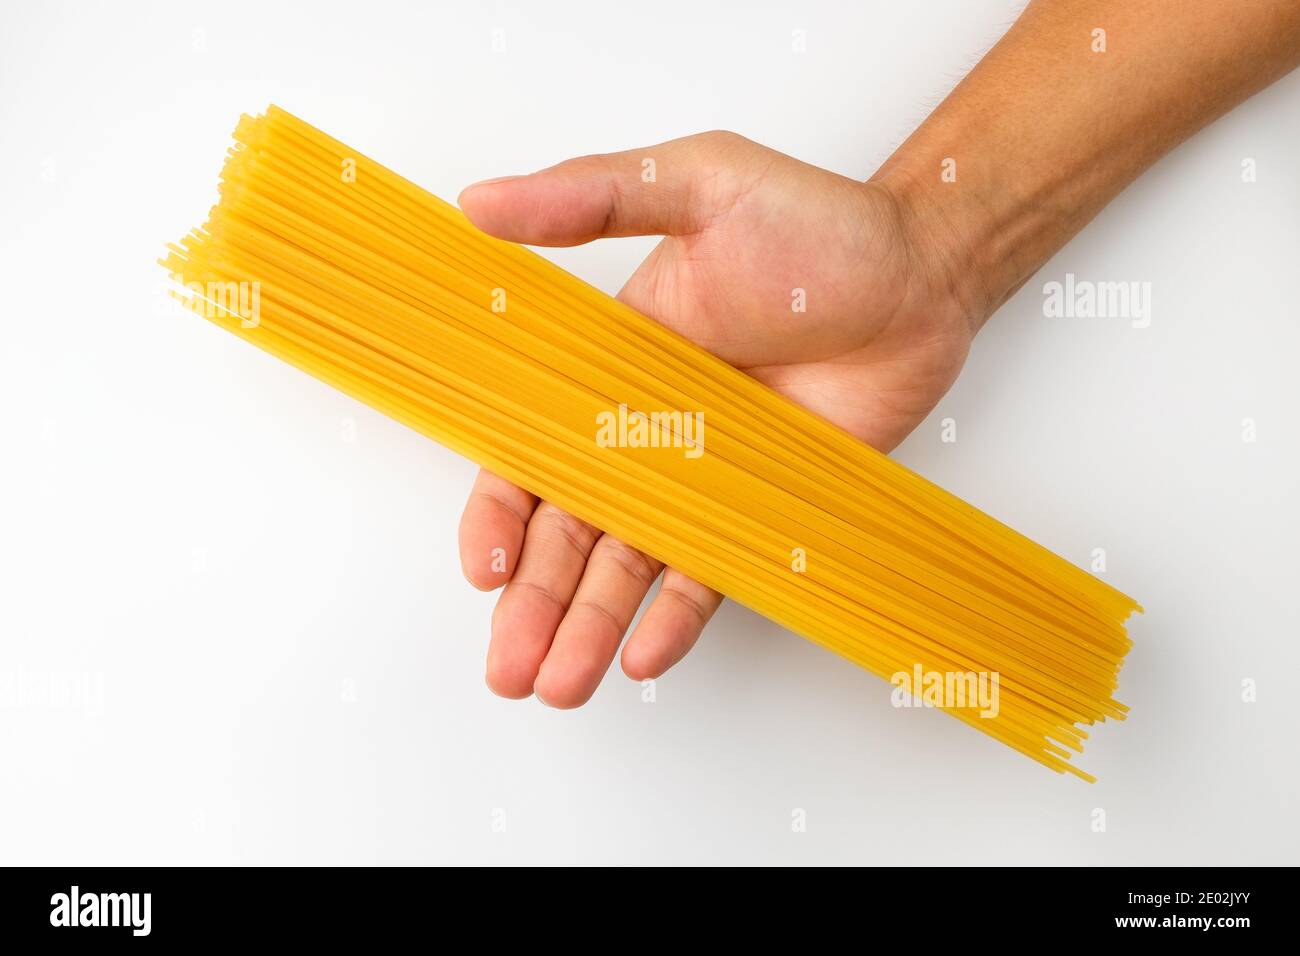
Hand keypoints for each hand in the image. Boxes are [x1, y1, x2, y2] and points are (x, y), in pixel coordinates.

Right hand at [456, 131, 979, 706]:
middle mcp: (640, 430)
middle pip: (570, 531)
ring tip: (561, 686)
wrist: (921, 275)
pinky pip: (710, 572)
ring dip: (591, 626)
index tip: (487, 568)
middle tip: (509, 668)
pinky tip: (648, 656)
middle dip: (536, 603)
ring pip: (630, 565)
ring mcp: (699, 475)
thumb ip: (591, 196)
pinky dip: (678, 616)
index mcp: (604, 364)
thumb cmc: (814, 223)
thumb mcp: (694, 181)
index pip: (531, 451)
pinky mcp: (758, 506)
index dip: (501, 514)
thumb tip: (483, 202)